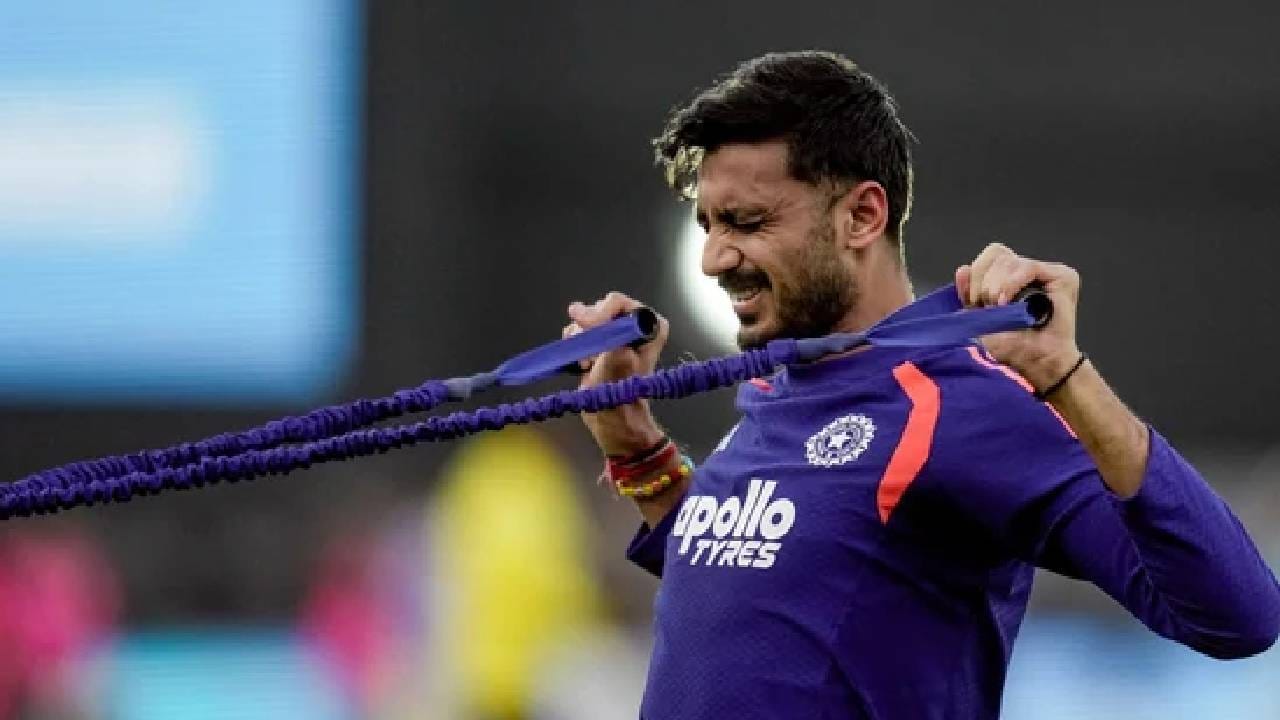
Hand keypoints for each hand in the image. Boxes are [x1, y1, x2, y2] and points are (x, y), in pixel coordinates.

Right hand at [563, 292, 669, 456]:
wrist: (611, 419)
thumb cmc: (620, 394)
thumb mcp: (616, 360)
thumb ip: (605, 332)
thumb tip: (580, 311)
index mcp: (651, 324)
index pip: (618, 303)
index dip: (599, 314)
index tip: (589, 330)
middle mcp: (636, 325)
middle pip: (599, 309)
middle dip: (589, 330)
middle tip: (590, 354)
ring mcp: (616, 333)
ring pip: (586, 320)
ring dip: (580, 340)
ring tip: (588, 362)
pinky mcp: (600, 343)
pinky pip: (578, 331)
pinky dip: (574, 344)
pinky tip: (582, 363)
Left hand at [955, 243, 1081, 391]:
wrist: (1037, 364)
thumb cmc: (1011, 346)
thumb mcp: (980, 318)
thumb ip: (970, 294)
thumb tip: (962, 269)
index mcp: (1009, 277)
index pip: (987, 258)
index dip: (975, 276)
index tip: (973, 303)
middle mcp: (1028, 271)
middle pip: (995, 253)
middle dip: (983, 282)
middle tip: (988, 308)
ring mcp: (1047, 272)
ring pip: (1008, 260)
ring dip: (995, 287)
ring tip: (1000, 310)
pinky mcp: (1062, 276)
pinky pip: (1027, 267)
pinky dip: (1011, 284)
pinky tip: (1006, 302)